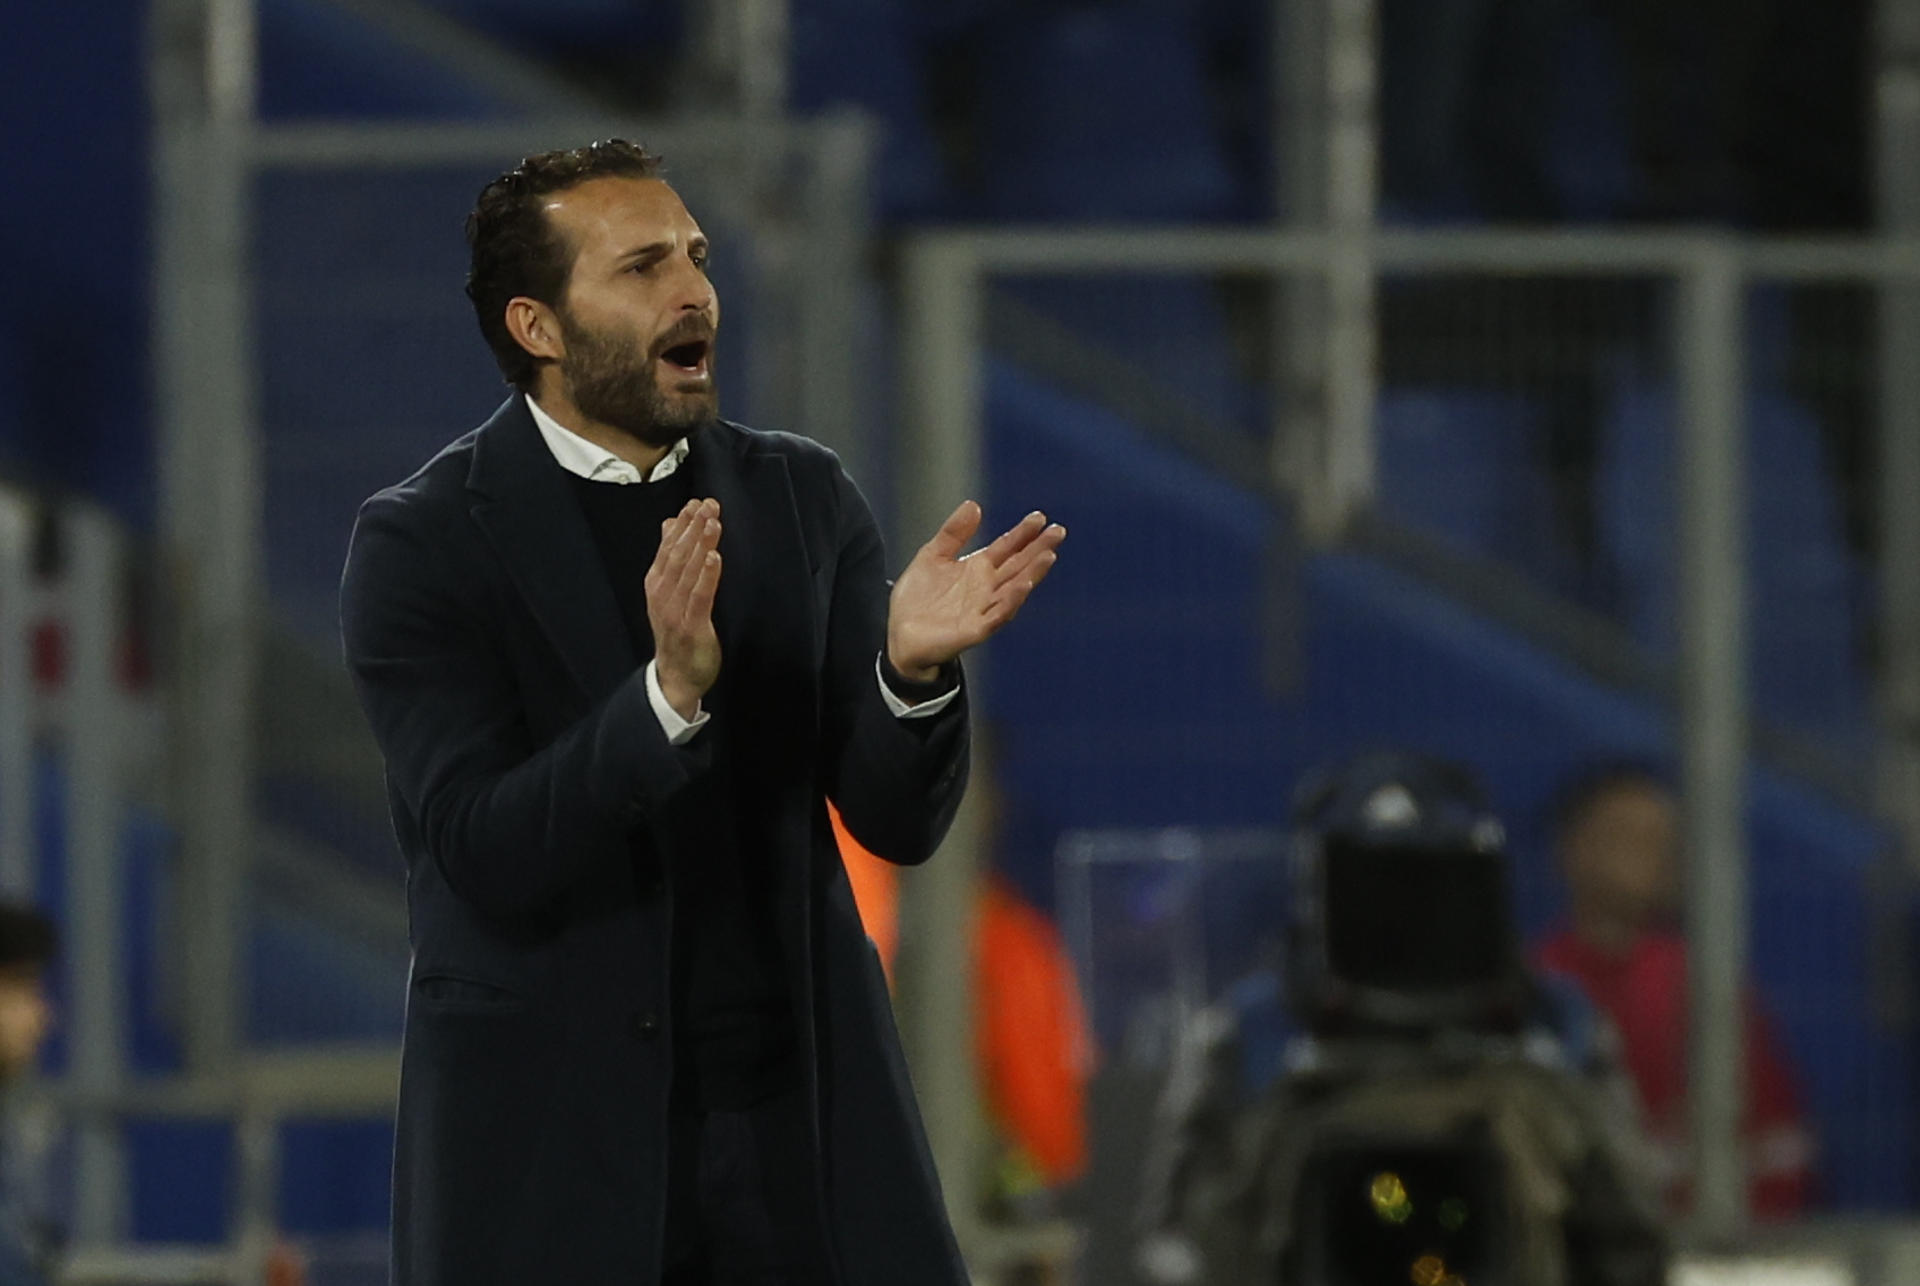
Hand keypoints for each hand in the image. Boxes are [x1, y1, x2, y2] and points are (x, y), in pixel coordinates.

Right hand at [646, 498, 721, 719]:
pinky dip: (707, 575)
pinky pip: (700, 596)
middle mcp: (662, 594)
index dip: (682, 523)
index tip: (696, 502)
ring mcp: (674, 611)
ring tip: (712, 521)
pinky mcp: (691, 626)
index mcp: (656, 583)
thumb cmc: (675, 630)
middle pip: (677, 554)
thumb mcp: (667, 591)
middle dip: (693, 527)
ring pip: (688, 571)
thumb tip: (670, 524)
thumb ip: (670, 558)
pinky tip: (715, 557)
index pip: (668, 546)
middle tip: (709, 504)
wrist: (674, 676)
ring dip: (701, 544)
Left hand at [887, 502, 1064, 678]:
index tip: (1039, 517)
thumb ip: (953, 533)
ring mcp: (984, 609)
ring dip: (1032, 573)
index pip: (1007, 547)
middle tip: (1057, 531)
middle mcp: (987, 588)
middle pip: (1018, 565)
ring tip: (1048, 556)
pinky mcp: (975, 629)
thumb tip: (974, 505)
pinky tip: (1024, 587)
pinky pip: (998, 615)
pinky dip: (1011, 601)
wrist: (900, 636)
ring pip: (1014, 589)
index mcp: (978, 569)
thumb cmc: (917, 600)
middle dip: (1038, 549)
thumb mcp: (932, 556)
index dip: (1023, 533)